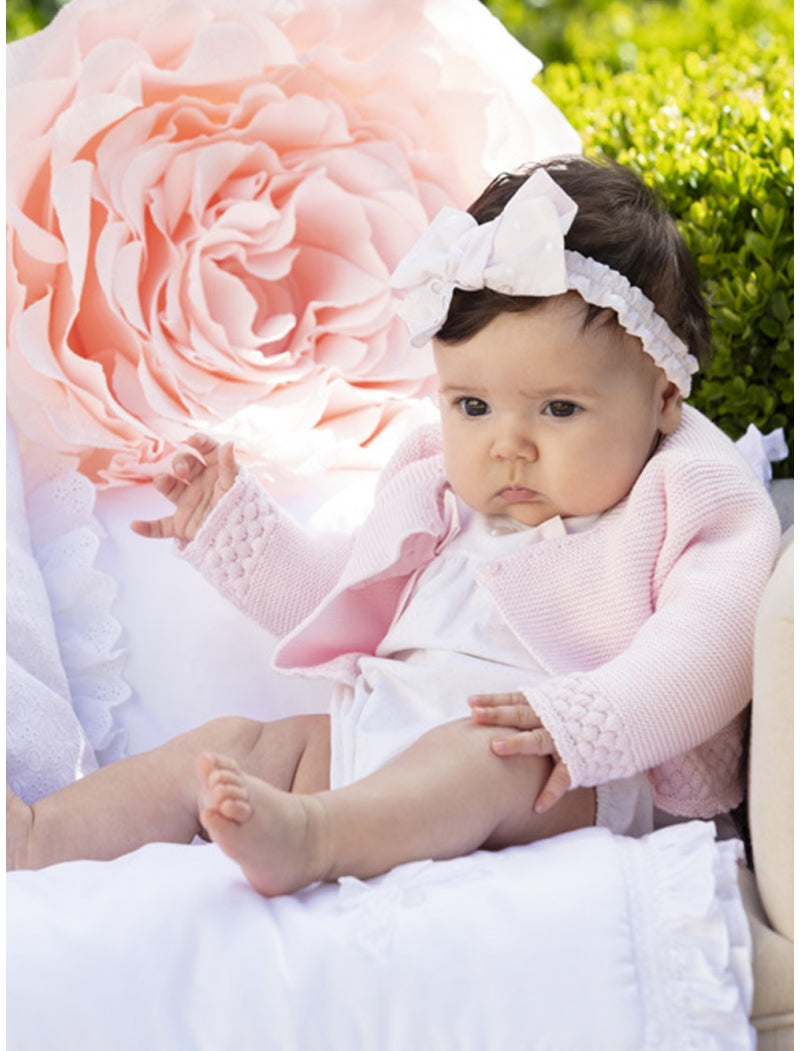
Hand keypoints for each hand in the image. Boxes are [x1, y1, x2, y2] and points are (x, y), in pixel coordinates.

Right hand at [130, 434, 238, 542]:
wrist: (245, 540)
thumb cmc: (243, 508)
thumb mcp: (238, 485)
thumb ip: (230, 466)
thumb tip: (229, 444)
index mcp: (215, 470)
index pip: (206, 450)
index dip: (199, 443)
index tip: (193, 440)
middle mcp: (199, 483)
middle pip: (184, 465)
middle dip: (180, 463)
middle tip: (182, 470)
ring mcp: (188, 504)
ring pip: (170, 489)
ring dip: (163, 482)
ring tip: (161, 481)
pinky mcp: (182, 525)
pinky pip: (160, 527)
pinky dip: (148, 528)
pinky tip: (135, 525)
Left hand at [469, 691, 570, 812]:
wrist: (626, 714)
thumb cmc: (582, 712)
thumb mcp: (558, 701)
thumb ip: (532, 707)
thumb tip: (495, 716)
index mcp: (545, 704)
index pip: (514, 699)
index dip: (493, 700)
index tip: (470, 702)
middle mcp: (552, 719)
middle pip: (520, 715)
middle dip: (497, 715)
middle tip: (475, 716)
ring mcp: (565, 738)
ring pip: (538, 739)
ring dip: (517, 743)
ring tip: (495, 749)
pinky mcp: (580, 759)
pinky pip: (564, 776)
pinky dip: (552, 792)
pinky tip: (538, 807)